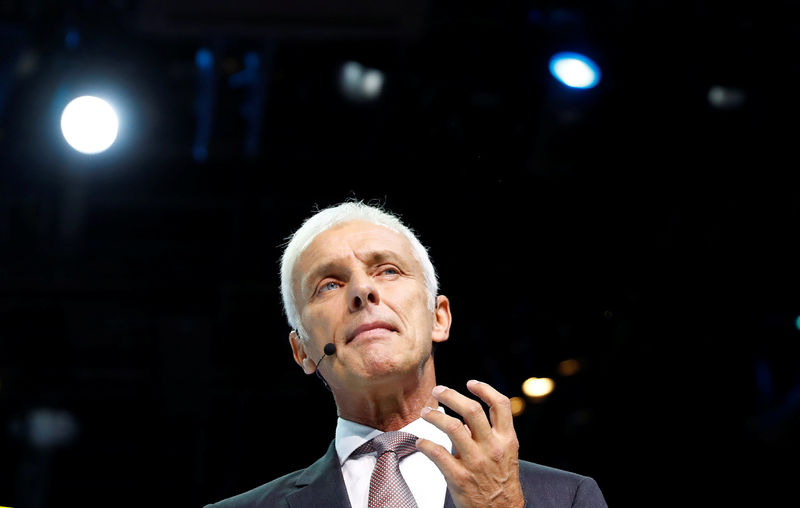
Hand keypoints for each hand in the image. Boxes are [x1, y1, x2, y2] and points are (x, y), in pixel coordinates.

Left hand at [416, 380, 524, 507]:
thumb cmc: (501, 482)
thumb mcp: (506, 454)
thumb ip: (491, 434)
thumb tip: (468, 416)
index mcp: (506, 440)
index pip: (501, 405)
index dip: (485, 389)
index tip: (470, 383)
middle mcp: (492, 447)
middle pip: (472, 410)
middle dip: (451, 395)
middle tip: (438, 391)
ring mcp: (476, 462)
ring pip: (452, 427)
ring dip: (434, 416)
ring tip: (425, 412)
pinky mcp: (459, 477)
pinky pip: (437, 453)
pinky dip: (425, 444)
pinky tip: (421, 442)